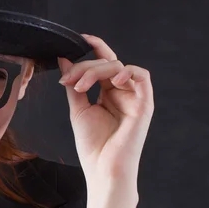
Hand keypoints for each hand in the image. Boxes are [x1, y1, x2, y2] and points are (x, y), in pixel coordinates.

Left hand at [57, 34, 153, 186]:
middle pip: (106, 63)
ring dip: (96, 71)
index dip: (95, 46)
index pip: (104, 62)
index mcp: (108, 93)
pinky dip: (126, 72)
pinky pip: (141, 76)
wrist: (102, 169)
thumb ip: (73, 84)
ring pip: (119, 66)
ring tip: (80, 87)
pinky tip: (111, 80)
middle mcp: (122, 92)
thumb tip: (64, 60)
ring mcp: (134, 97)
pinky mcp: (144, 104)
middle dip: (84, 67)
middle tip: (67, 80)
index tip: (78, 38)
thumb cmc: (93, 145)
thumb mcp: (78, 109)